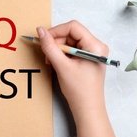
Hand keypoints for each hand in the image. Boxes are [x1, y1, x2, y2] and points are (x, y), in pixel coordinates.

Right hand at [37, 21, 132, 136]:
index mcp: (95, 46)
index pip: (73, 27)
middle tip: (47, 54)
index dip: (56, 31)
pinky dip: (61, 55)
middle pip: (71, 34)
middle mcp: (96, 46)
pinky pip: (71, 50)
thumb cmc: (79, 90)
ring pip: (69, 42)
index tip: (44, 39)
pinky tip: (56, 63)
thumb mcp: (62, 66)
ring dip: (57, 49)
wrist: (87, 109)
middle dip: (56, 42)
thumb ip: (50, 47)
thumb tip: (40, 31)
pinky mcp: (87, 58)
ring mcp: (92, 52)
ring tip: (51, 61)